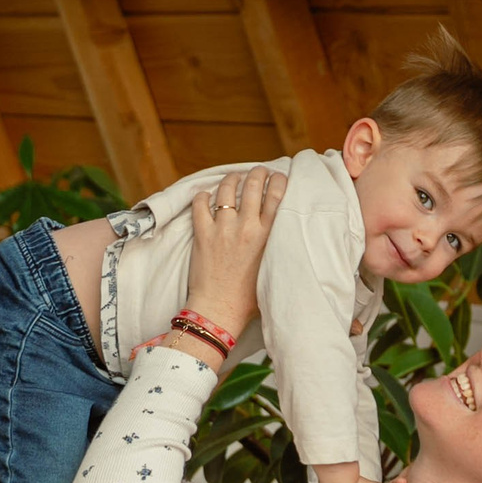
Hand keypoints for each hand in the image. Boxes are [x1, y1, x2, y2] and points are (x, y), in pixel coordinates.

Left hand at [181, 164, 285, 341]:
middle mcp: (247, 227)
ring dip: (232, 179)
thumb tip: (281, 230)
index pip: (277, 194)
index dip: (278, 180)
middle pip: (253, 185)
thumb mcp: (274, 267)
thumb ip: (276, 245)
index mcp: (268, 236)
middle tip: (258, 171)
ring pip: (227, 189)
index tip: (278, 176)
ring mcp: (223, 228)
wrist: (220, 310)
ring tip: (234, 178)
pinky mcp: (202, 234)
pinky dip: (203, 196)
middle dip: (257, 173)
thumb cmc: (250, 298)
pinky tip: (207, 196)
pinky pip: (200, 204)